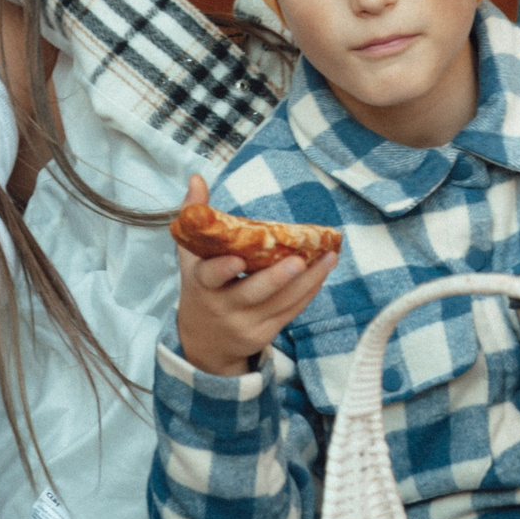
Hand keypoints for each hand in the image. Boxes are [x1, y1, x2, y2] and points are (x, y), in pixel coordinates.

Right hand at [172, 175, 336, 374]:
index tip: (237, 259)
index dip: (223, 269)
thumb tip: (197, 177)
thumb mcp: (190, 257)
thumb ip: (194, 219)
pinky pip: (290, 312)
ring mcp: (246, 324)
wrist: (203, 341)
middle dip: (278, 278)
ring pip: (280, 303)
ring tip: (329, 257)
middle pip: (253, 293)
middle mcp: (223, 307)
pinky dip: (308, 293)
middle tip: (300, 259)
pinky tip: (321, 274)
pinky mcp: (264, 333)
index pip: (210, 277)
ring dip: (308, 281)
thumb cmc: (200, 288)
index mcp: (202, 285)